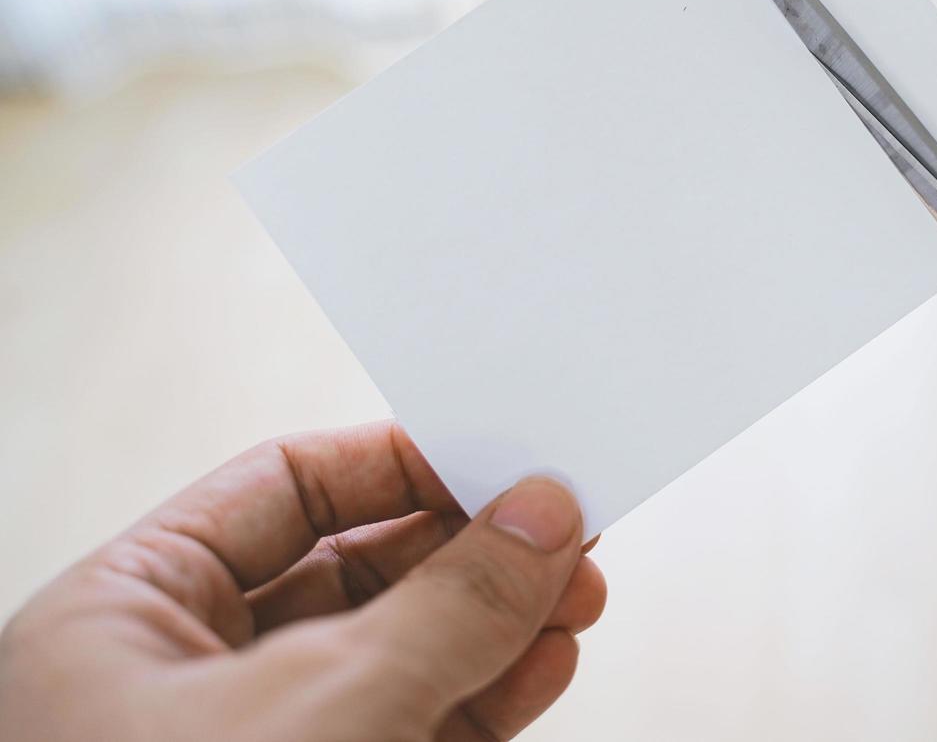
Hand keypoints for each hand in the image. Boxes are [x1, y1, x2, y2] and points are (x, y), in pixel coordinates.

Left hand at [0, 421, 606, 740]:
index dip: (399, 461)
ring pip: (397, 653)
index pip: (281, 490)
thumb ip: (450, 600)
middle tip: (565, 528)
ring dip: (495, 621)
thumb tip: (544, 511)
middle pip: (354, 570)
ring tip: (578, 592)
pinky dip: (484, 697)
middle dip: (470, 549)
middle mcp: (181, 678)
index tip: (504, 455)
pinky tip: (547, 660)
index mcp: (126, 616)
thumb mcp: (329, 704)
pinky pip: (412, 728)